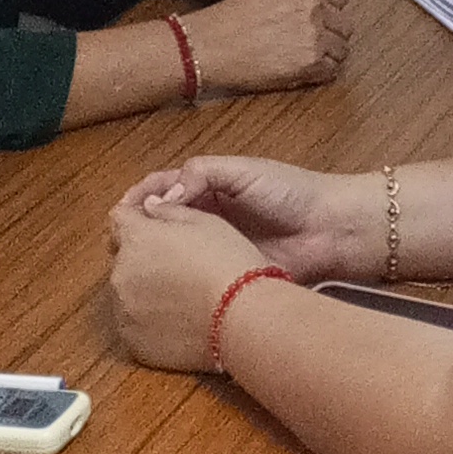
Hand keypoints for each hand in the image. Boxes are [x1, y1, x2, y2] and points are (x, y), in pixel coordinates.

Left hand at [107, 196, 260, 371]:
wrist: (243, 318)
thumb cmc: (229, 264)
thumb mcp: (205, 221)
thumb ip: (168, 210)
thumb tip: (149, 206)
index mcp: (136, 237)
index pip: (119, 218)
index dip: (137, 220)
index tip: (153, 227)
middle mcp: (121, 273)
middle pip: (122, 257)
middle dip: (141, 257)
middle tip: (176, 265)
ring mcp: (125, 311)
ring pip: (126, 292)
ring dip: (144, 290)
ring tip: (182, 296)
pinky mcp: (134, 342)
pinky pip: (135, 325)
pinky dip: (150, 321)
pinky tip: (180, 320)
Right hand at [123, 156, 372, 279]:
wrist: (331, 230)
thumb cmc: (291, 192)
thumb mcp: (244, 172)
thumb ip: (202, 175)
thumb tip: (161, 198)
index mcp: (207, 186)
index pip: (162, 188)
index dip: (140, 197)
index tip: (123, 211)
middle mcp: (205, 216)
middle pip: (161, 221)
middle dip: (139, 227)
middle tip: (121, 239)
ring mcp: (214, 248)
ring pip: (173, 250)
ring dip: (153, 254)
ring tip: (134, 261)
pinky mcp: (225, 274)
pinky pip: (193, 275)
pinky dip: (175, 277)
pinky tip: (160, 282)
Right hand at [182, 0, 352, 97]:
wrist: (209, 45)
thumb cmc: (228, 23)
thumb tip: (321, 16)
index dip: (330, 14)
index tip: (320, 24)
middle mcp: (313, 3)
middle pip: (344, 23)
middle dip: (332, 36)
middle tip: (313, 46)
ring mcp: (315, 31)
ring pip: (341, 48)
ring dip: (328, 56)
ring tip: (306, 61)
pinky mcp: (311, 59)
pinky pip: (331, 70)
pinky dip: (321, 74)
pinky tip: (303, 72)